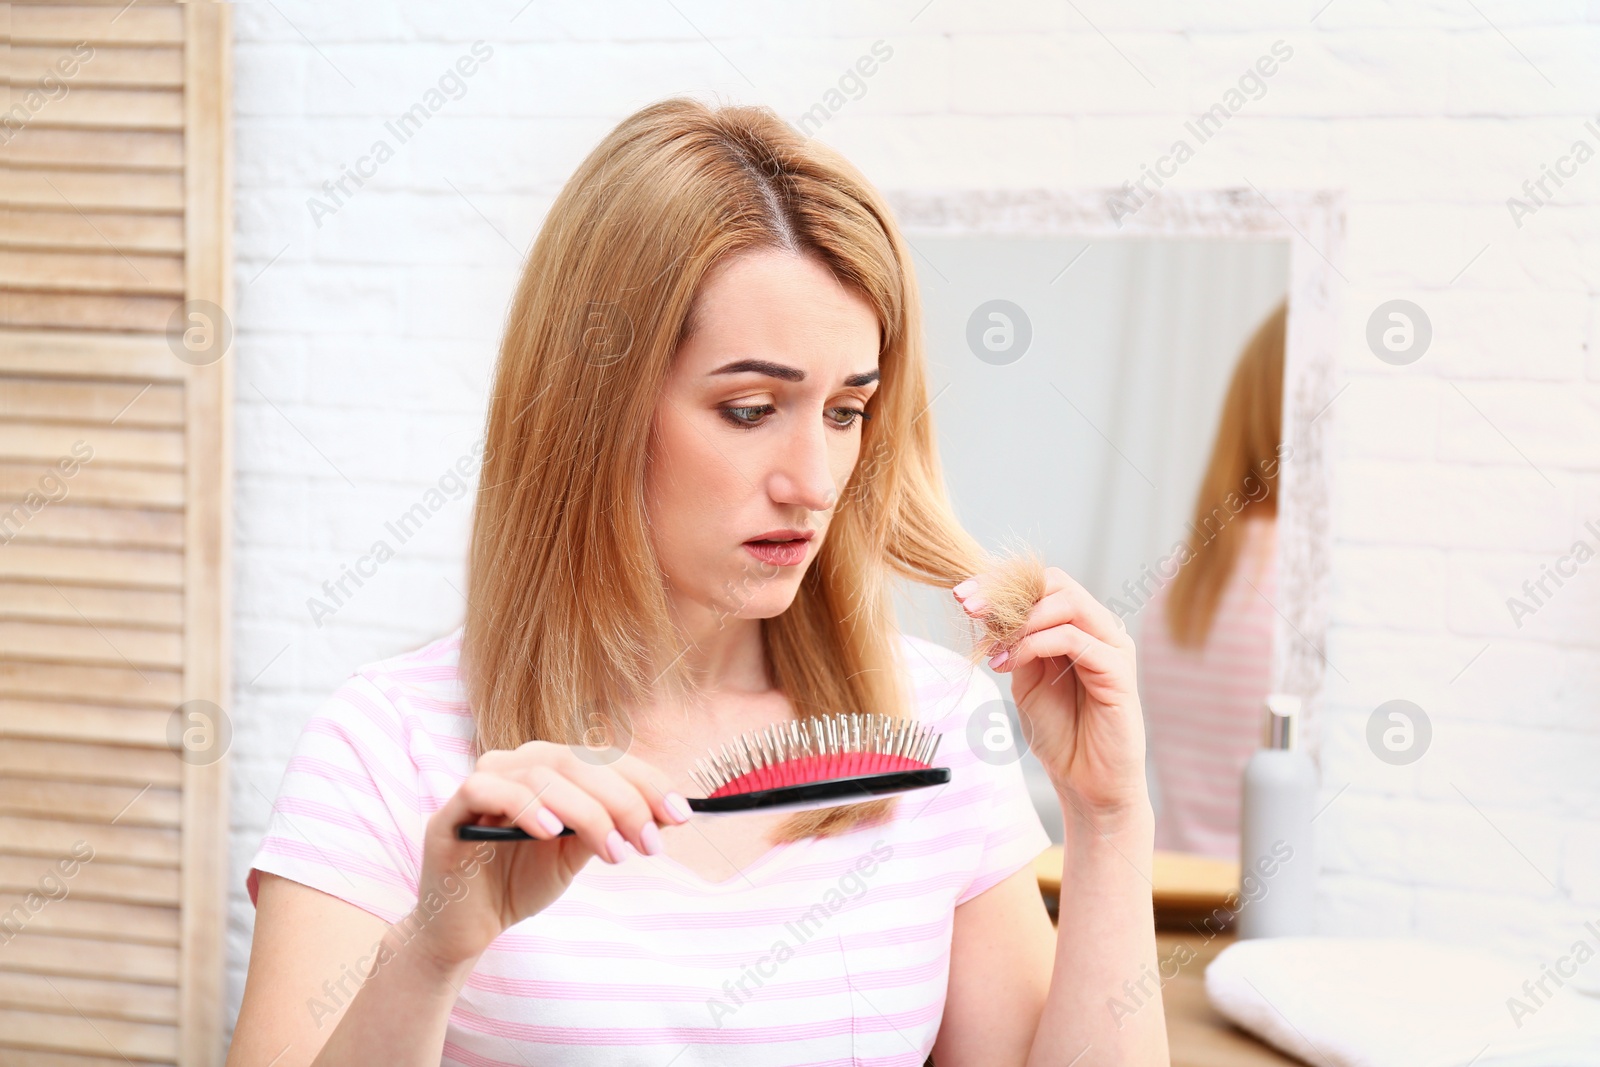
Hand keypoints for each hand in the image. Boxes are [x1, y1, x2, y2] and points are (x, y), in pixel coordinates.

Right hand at [407, 743, 690, 970]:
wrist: (467, 927)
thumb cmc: (520, 880)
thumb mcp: (578, 852)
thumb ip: (612, 826)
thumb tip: (667, 812)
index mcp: (548, 766)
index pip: (602, 757)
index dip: (645, 780)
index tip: (680, 813)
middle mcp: (515, 764)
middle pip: (577, 761)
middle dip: (623, 800)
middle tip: (649, 842)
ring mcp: (481, 783)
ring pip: (540, 774)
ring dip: (587, 812)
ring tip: (613, 852)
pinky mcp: (449, 812)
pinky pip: (485, 790)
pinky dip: (524, 806)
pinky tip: (551, 832)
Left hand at [955, 566, 1148, 825]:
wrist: (1086, 783)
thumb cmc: (1060, 733)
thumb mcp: (1025, 679)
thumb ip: (1015, 643)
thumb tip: (989, 610)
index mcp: (1079, 627)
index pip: (1043, 583)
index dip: (1001, 582)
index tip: (962, 594)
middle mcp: (1100, 629)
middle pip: (1056, 583)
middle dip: (1006, 592)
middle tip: (968, 608)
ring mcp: (1114, 647)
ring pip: (1067, 604)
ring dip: (1020, 618)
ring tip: (992, 645)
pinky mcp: (1119, 671)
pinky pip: (1074, 639)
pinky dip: (1033, 644)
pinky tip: (1008, 663)